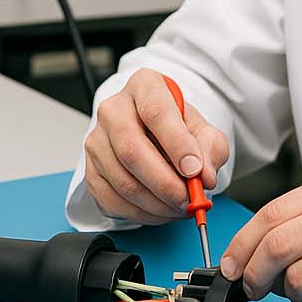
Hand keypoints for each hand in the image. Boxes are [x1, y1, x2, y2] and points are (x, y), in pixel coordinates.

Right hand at [83, 68, 229, 224]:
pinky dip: (141, 213)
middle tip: (188, 199)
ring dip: (157, 203)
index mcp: (144, 87)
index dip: (177, 144)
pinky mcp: (90, 170)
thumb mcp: (204, 131)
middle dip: (165, 183)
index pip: (156, 112)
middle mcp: (114, 110)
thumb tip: (204, 176)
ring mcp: (97, 141)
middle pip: (132, 150)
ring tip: (180, 207)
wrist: (155, 135)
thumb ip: (210, 149)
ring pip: (123, 180)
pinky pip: (112, 200)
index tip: (195, 170)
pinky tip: (161, 211)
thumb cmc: (178, 129)